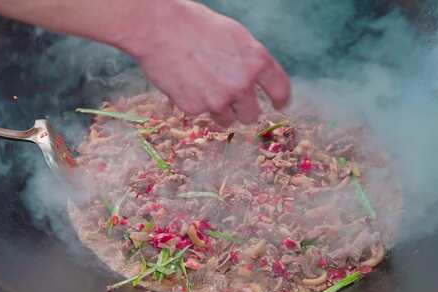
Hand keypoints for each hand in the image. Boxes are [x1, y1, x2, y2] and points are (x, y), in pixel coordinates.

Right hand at [122, 0, 289, 124]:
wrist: (157, 28)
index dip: (280, 100)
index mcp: (256, 61)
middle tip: (232, 99)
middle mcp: (241, 85)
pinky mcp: (195, 109)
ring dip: (220, 109)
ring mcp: (218, 100)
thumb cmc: (194, 25)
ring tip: (203, 86)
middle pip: (253, 115)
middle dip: (244, 110)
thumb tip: (256, 80)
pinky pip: (201, 114)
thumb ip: (249, 60)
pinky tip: (185, 83)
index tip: (279, 105)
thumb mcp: (234, 35)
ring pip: (228, 120)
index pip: (280, 90)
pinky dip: (195, 103)